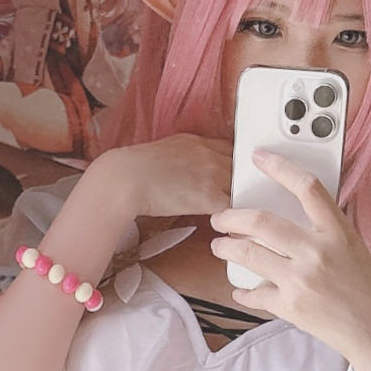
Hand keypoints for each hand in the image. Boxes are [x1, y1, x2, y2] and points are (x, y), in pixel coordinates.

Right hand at [88, 134, 234, 224]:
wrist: (125, 179)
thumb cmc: (135, 171)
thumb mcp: (164, 152)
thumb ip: (182, 158)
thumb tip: (186, 173)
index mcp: (197, 141)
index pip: (230, 150)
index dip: (235, 166)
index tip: (236, 178)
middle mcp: (208, 153)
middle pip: (240, 167)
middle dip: (242, 183)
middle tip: (246, 199)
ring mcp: (211, 173)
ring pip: (241, 187)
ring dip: (241, 201)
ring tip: (243, 217)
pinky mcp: (208, 196)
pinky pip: (233, 208)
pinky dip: (234, 218)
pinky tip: (233, 228)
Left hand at [209, 151, 370, 370]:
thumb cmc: (367, 289)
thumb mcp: (354, 248)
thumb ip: (325, 229)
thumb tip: (291, 213)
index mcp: (338, 231)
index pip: (306, 187)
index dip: (280, 166)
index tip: (259, 157)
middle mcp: (317, 251)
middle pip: (262, 221)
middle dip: (231, 217)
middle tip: (220, 219)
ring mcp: (301, 280)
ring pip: (248, 254)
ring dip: (226, 249)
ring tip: (220, 247)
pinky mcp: (290, 307)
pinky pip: (254, 294)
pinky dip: (243, 291)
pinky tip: (241, 289)